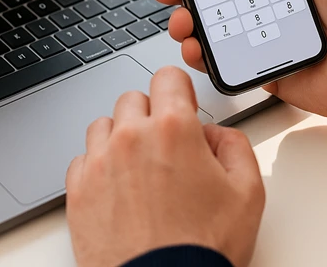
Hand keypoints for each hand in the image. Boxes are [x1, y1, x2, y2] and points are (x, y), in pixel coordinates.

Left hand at [66, 67, 264, 266]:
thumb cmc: (203, 249)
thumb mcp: (248, 193)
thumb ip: (235, 145)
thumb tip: (216, 134)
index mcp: (173, 130)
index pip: (167, 77)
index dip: (178, 90)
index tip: (181, 105)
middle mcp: (131, 138)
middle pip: (133, 99)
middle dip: (151, 116)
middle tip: (166, 146)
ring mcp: (99, 164)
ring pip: (104, 126)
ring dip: (121, 138)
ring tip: (140, 169)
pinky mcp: (78, 191)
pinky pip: (82, 160)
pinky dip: (99, 167)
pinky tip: (119, 188)